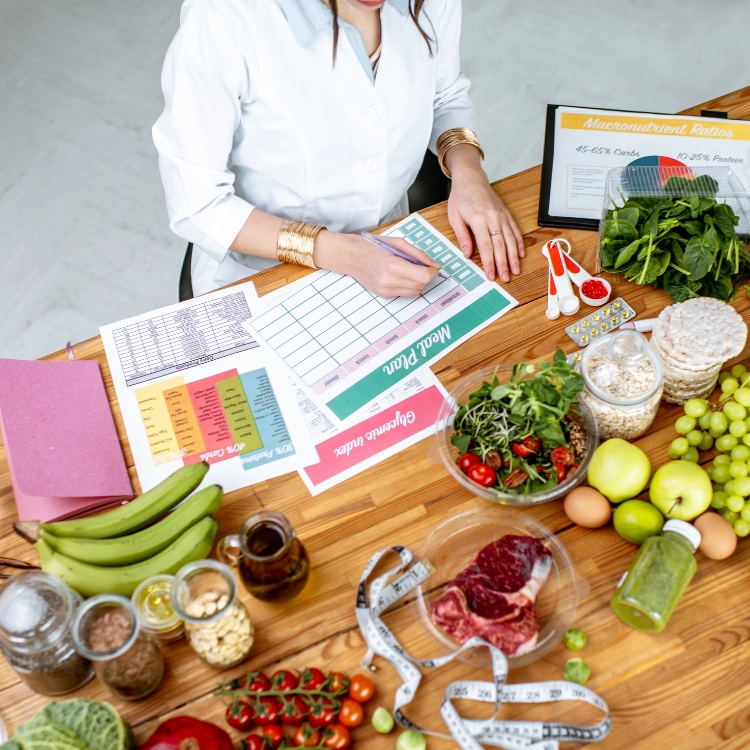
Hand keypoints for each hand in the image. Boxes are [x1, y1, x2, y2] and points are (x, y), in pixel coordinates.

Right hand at [314, 232, 439, 297]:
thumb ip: (418, 254)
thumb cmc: (373, 246)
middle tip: (422, 266)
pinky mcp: (384, 295)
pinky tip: (400, 275)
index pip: (423, 276)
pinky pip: (404, 293)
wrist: (351, 256)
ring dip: (418, 282)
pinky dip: (407, 285)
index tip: (433, 267)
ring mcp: (386, 290)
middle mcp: (389, 280)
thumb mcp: (398, 243)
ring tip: (409, 270)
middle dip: (426, 276)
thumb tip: (434, 265)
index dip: (432, 272)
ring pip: (415, 292)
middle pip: (421, 285)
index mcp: (393, 265)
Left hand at [445, 144, 524, 282]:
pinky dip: (519, 243)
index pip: (486, 246)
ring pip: (510, 239)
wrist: (471, 179)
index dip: (489, 263)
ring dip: (514, 257)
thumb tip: (468, 254)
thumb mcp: (454, 217)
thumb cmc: (461, 197)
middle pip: (500, 245)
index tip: (491, 275)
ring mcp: (502, 216)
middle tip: (505, 278)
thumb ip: (462, 236)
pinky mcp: (506, 214)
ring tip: (515, 270)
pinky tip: (521, 254)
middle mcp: (493, 218)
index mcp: (479, 219)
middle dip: (503, 264)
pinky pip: (515, 230)